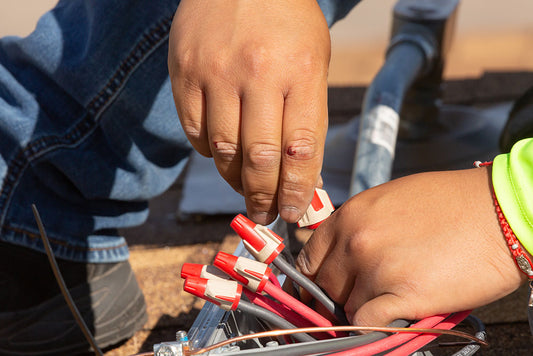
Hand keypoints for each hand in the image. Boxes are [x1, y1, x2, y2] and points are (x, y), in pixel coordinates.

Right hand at [168, 0, 329, 224]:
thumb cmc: (287, 24)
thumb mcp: (314, 63)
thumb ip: (309, 118)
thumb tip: (304, 176)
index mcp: (300, 72)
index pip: (299, 150)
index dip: (297, 191)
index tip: (294, 212)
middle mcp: (256, 74)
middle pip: (258, 159)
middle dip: (264, 198)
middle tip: (266, 215)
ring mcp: (215, 73)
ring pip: (222, 151)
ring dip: (236, 180)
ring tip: (247, 188)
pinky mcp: (184, 73)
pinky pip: (195, 132)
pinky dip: (210, 152)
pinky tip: (223, 152)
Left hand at [296, 167, 524, 325]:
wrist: (497, 212)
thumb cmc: (450, 202)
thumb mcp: (389, 200)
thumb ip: (358, 227)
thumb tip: (343, 253)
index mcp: (350, 216)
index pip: (308, 259)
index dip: (313, 278)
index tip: (320, 289)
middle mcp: (357, 241)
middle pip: (323, 286)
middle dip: (336, 296)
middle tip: (357, 297)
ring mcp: (377, 269)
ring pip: (346, 308)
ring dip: (363, 309)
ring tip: (388, 297)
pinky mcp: (404, 296)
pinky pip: (368, 323)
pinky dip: (375, 324)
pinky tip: (393, 312)